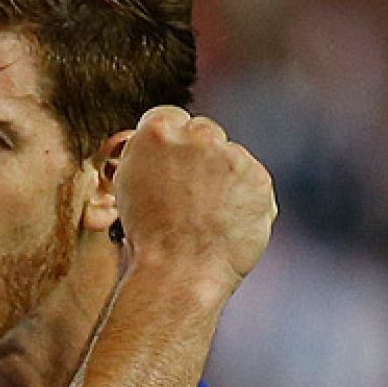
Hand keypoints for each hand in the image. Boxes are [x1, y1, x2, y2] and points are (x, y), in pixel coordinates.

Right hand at [113, 106, 276, 306]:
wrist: (179, 270)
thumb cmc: (147, 236)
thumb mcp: (127, 186)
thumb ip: (146, 157)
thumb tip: (160, 150)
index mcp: (157, 132)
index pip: (168, 116)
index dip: (168, 141)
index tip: (169, 161)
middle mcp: (197, 135)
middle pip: (202, 131)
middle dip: (198, 155)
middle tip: (188, 193)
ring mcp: (232, 154)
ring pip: (229, 156)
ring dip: (222, 177)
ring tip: (205, 215)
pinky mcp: (259, 176)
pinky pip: (251, 181)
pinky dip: (242, 198)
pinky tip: (225, 221)